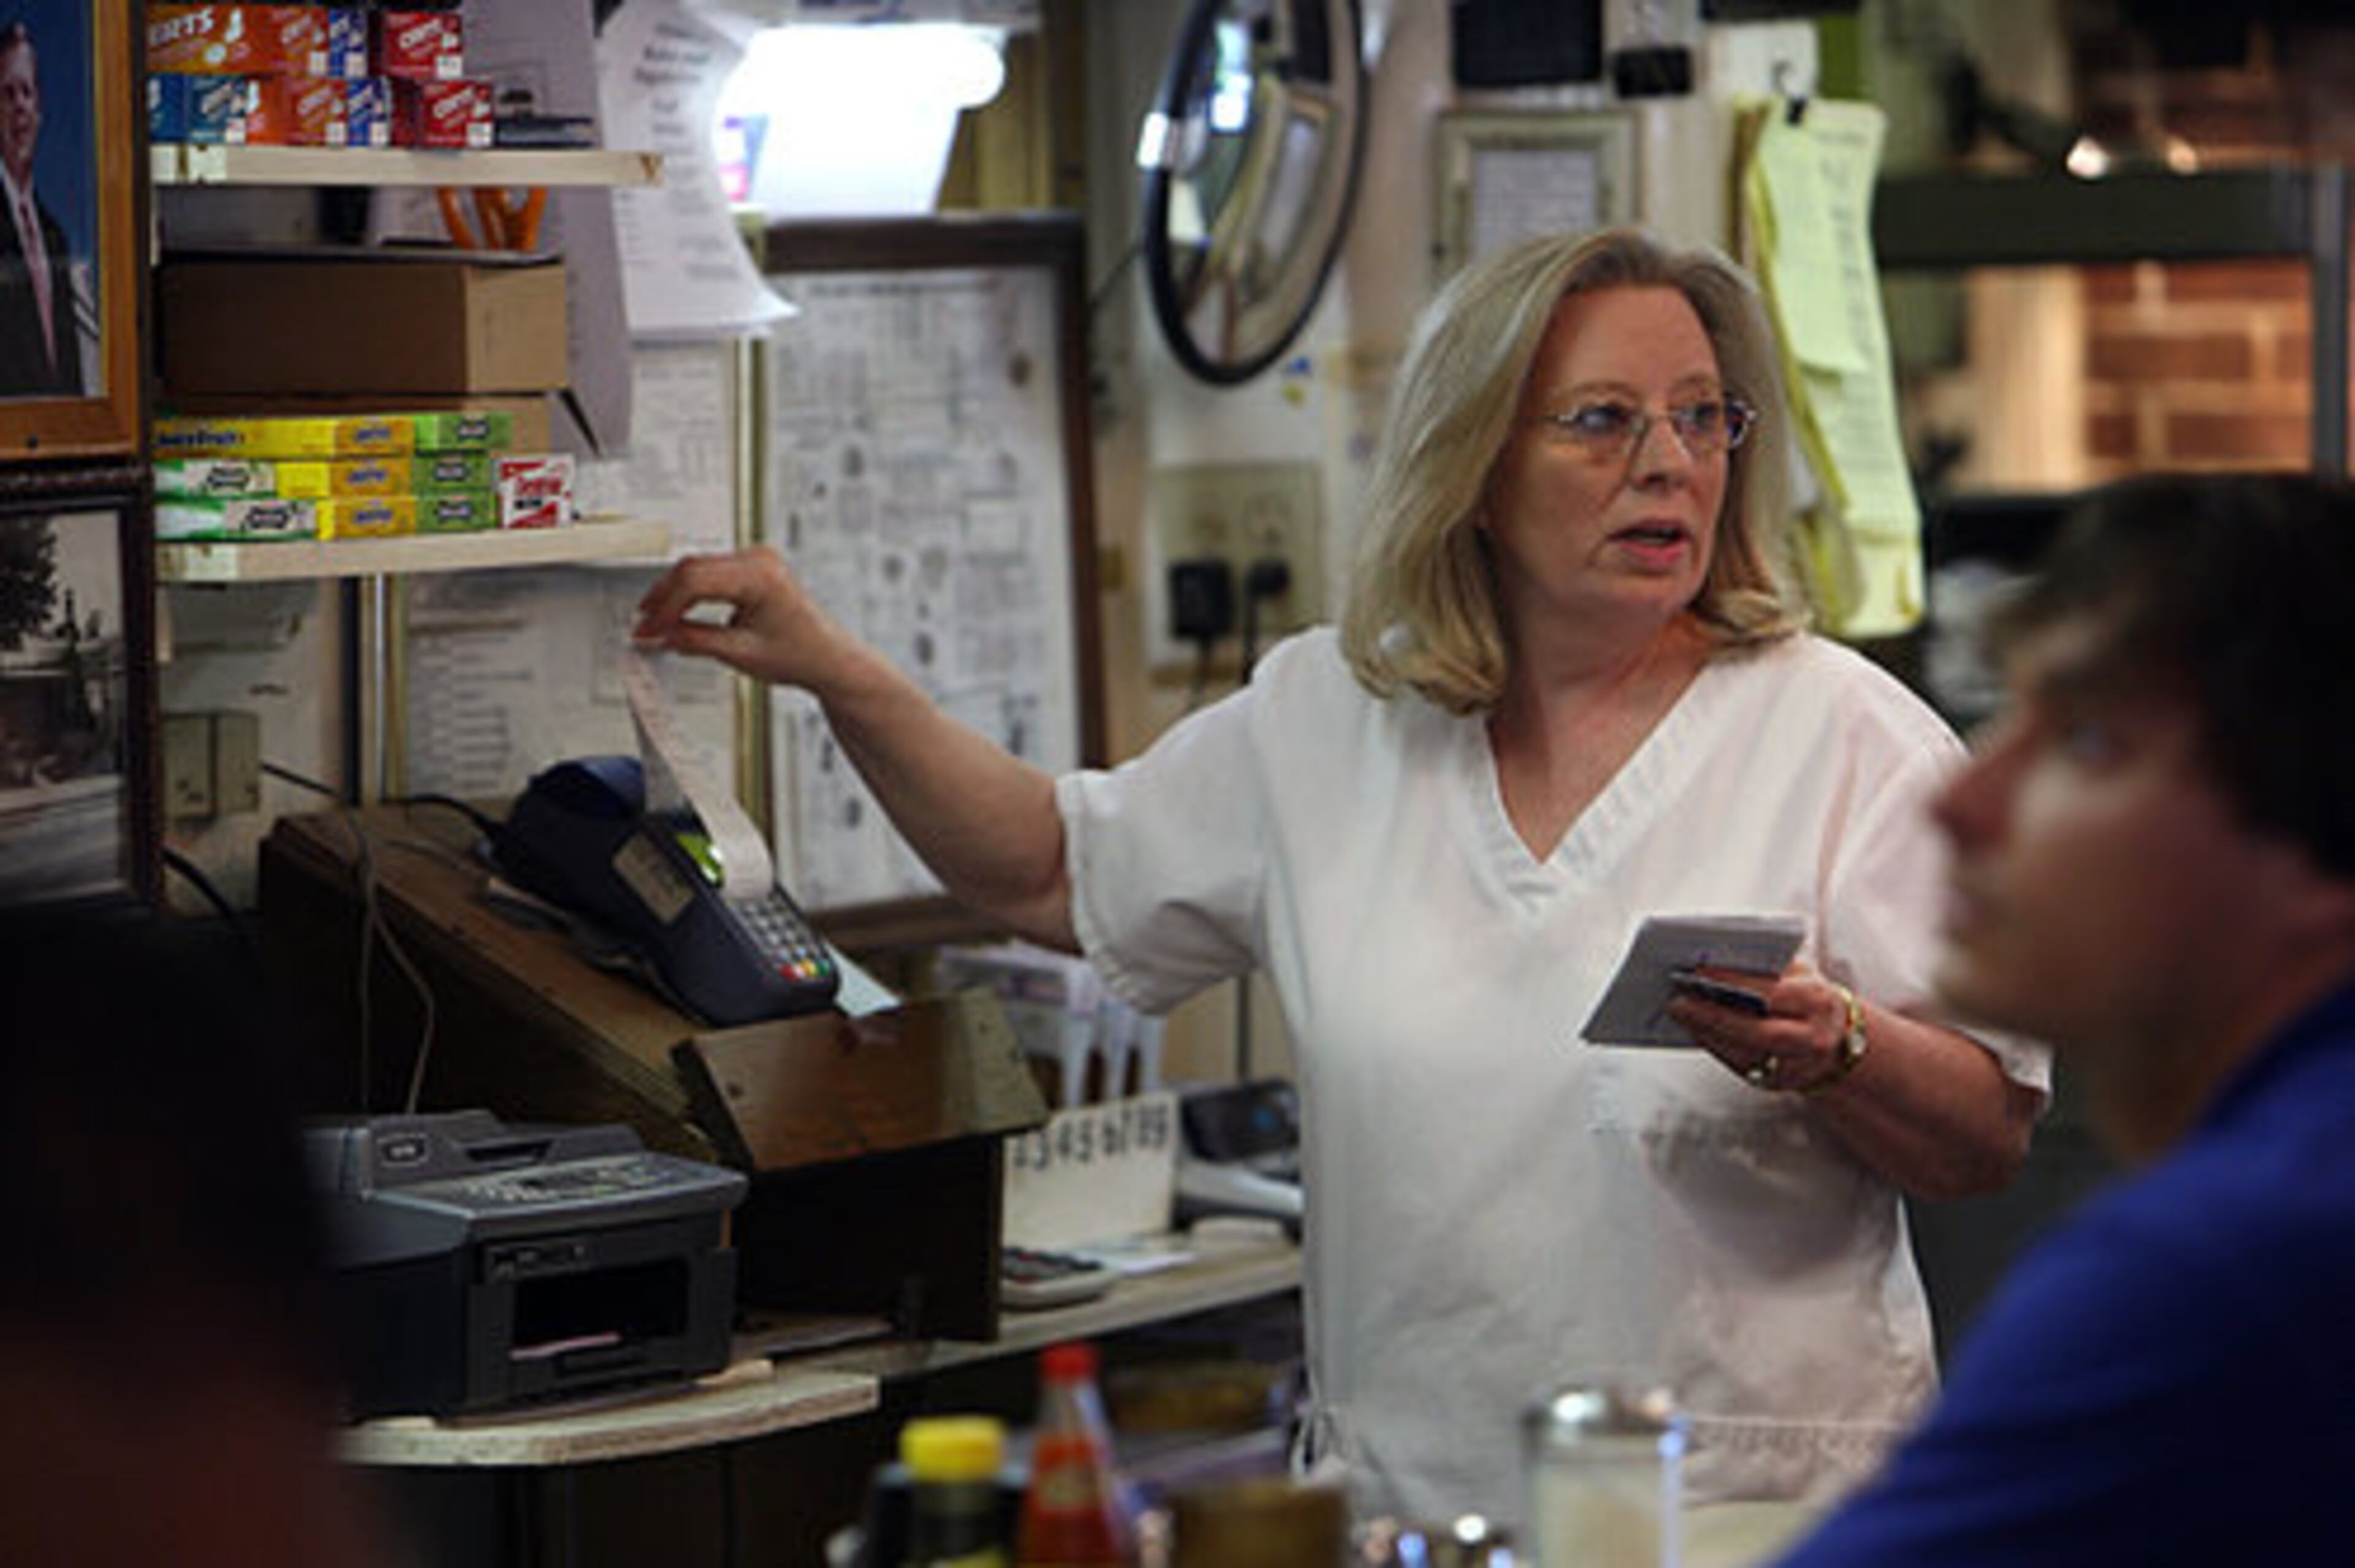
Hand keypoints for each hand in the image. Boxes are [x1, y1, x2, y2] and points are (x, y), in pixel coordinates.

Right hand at [632, 546, 858, 692]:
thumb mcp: (741, 654)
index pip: (694, 581)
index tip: (647, 629)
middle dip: (663, 598)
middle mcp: (760, 560)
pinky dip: (690, 591)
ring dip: (673, 593)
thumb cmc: (801, 655)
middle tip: (643, 626)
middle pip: (692, 568)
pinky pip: (711, 572)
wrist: (830, 658)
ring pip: (698, 567)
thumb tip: (659, 635)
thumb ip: (694, 641)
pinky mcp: (754, 568)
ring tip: (654, 621)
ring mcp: (757, 560)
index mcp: (761, 576)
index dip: (664, 607)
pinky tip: (676, 610)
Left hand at [1666, 959, 1858, 1094]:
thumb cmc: (1807, 996)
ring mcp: (1797, 1067)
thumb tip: (1714, 955)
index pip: (1772, 994)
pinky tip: (1692, 1028)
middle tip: (1677, 999)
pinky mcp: (1776, 1083)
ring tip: (1678, 1011)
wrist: (1836, 1040)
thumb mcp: (1798, 974)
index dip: (1733, 983)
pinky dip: (1712, 1045)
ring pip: (1744, 1053)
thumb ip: (1767, 966)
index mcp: (1819, 1003)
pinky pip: (1738, 1065)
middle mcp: (1812, 1039)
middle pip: (1757, 1032)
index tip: (1698, 971)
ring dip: (1706, 1032)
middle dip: (1713, 1015)